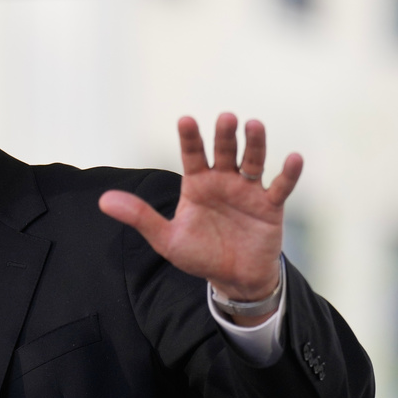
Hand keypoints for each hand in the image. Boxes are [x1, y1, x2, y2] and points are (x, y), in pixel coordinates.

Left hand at [99, 113, 301, 301]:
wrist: (232, 280)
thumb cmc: (199, 254)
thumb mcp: (166, 238)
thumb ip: (140, 217)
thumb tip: (103, 201)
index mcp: (196, 184)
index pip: (192, 155)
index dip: (189, 138)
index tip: (185, 120)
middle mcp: (223, 181)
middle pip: (224, 152)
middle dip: (225, 135)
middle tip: (226, 118)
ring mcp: (248, 191)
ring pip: (252, 162)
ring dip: (254, 144)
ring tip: (254, 124)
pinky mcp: (270, 206)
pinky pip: (280, 187)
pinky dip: (288, 173)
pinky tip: (294, 157)